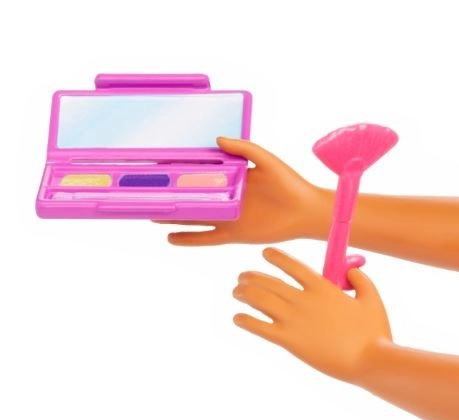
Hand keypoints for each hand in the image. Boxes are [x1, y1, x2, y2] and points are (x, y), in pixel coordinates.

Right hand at [158, 137, 321, 244]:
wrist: (306, 212)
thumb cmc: (290, 183)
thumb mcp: (266, 160)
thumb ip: (243, 149)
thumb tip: (217, 138)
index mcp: (233, 177)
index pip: (202, 174)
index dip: (182, 172)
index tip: (161, 168)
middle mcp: (226, 197)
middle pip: (193, 197)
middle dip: (172, 196)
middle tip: (148, 193)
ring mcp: (228, 216)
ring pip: (195, 218)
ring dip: (174, 217)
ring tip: (151, 216)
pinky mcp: (234, 234)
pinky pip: (207, 238)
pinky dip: (189, 239)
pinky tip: (170, 238)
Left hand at [232, 248, 391, 382]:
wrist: (368, 361)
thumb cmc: (374, 332)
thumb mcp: (372, 299)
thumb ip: (362, 280)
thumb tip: (351, 271)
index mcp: (322, 287)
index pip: (292, 265)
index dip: (275, 256)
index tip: (265, 253)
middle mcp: (304, 299)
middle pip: (269, 282)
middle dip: (251, 277)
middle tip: (241, 277)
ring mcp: (294, 319)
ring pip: (260, 300)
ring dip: (244, 294)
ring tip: (236, 291)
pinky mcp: (289, 341)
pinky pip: (260, 327)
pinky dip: (246, 321)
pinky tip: (237, 318)